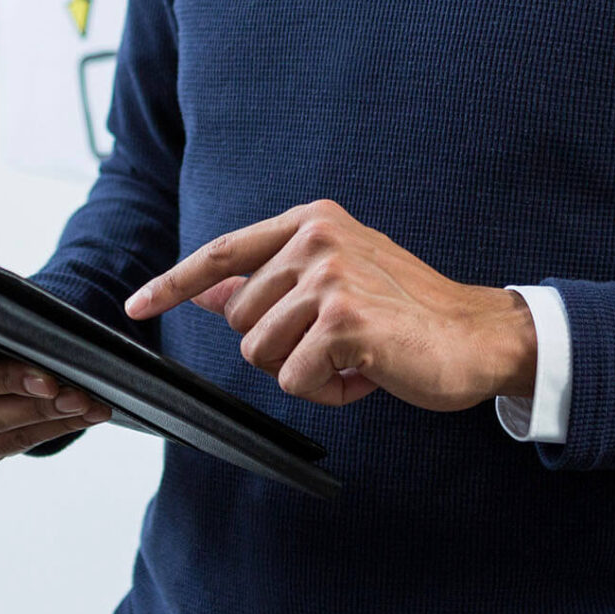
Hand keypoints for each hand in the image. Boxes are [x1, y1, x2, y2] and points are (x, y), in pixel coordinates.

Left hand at [124, 200, 536, 410]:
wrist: (480, 336)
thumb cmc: (408, 313)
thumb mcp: (336, 282)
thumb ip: (274, 282)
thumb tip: (210, 294)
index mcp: (311, 221)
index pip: (222, 253)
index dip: (172, 284)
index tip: (134, 307)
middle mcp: (316, 239)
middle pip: (239, 322)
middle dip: (280, 348)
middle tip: (338, 343)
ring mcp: (329, 277)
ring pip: (260, 354)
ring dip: (305, 373)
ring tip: (355, 358)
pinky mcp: (343, 322)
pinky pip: (294, 381)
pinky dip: (327, 393)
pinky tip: (366, 375)